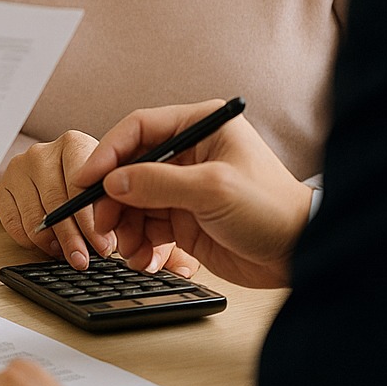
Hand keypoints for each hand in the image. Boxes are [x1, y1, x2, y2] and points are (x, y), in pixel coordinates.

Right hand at [0, 132, 114, 267]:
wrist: (49, 166)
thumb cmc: (82, 176)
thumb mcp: (100, 181)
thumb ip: (104, 205)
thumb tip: (108, 242)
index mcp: (71, 143)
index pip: (79, 186)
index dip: (91, 221)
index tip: (103, 246)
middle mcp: (41, 153)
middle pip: (55, 203)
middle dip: (72, 238)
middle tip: (83, 260)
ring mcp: (17, 169)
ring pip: (33, 217)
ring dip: (51, 243)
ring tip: (66, 255)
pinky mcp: (0, 187)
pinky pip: (12, 223)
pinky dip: (29, 241)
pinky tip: (46, 246)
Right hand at [73, 102, 310, 288]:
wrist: (299, 253)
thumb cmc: (271, 208)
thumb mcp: (212, 189)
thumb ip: (158, 182)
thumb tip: (113, 181)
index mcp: (201, 126)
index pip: (141, 128)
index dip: (109, 151)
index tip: (87, 178)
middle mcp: (190, 152)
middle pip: (131, 166)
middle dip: (113, 197)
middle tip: (101, 223)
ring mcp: (185, 186)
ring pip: (134, 200)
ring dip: (124, 225)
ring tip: (127, 249)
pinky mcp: (184, 218)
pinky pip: (147, 225)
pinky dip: (139, 243)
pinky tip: (144, 259)